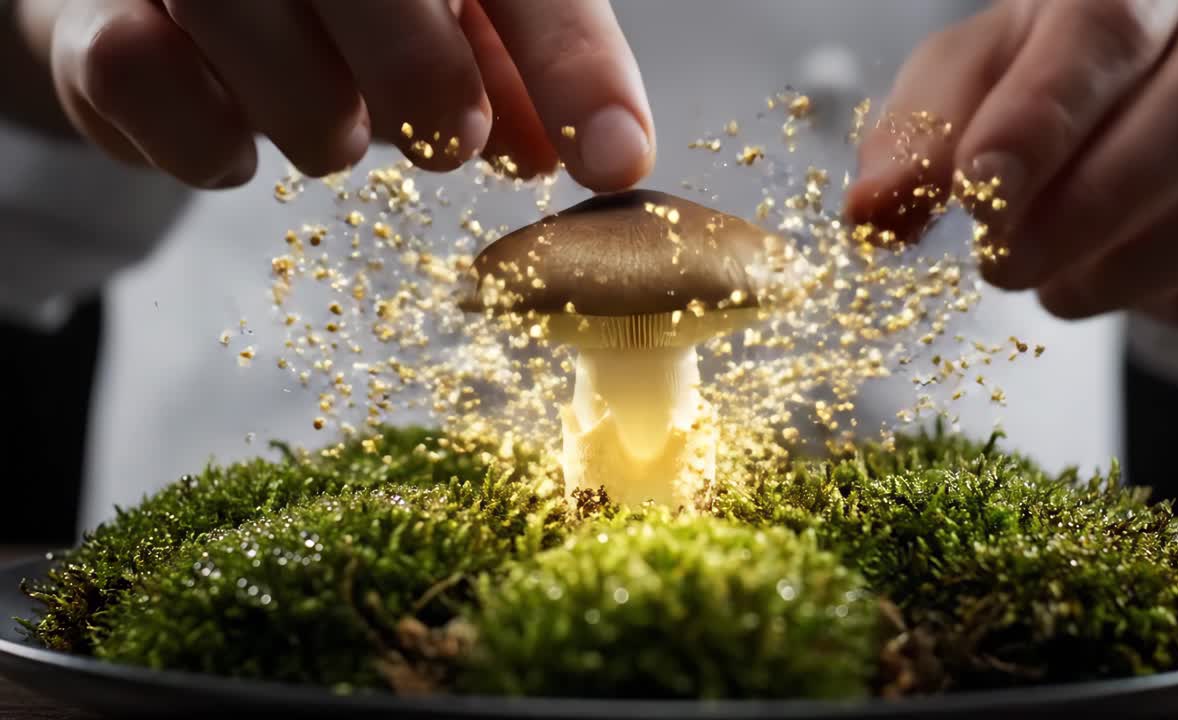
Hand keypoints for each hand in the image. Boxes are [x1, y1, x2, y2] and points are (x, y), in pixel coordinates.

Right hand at [14, 0, 653, 191]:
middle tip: (446, 138)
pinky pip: (138, 71)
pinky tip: (233, 150)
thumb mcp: (436, 23)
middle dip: (425, 83)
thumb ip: (508, 73)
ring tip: (336, 132)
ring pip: (242, 10)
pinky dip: (204, 141)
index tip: (618, 161)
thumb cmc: (325, 4)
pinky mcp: (88, 5)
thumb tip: (588, 151)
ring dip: (317, 118)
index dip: (573, 64)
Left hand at [846, 0, 1177, 330]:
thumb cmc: (1060, 70)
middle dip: (1083, 214)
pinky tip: (1137, 282)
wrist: (1164, 78)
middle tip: (1001, 266)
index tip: (979, 200)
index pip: (1106, 25)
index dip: (1038, 122)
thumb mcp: (977, 77)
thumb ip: (921, 134)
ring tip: (1061, 283)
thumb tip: (871, 216)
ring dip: (1133, 270)